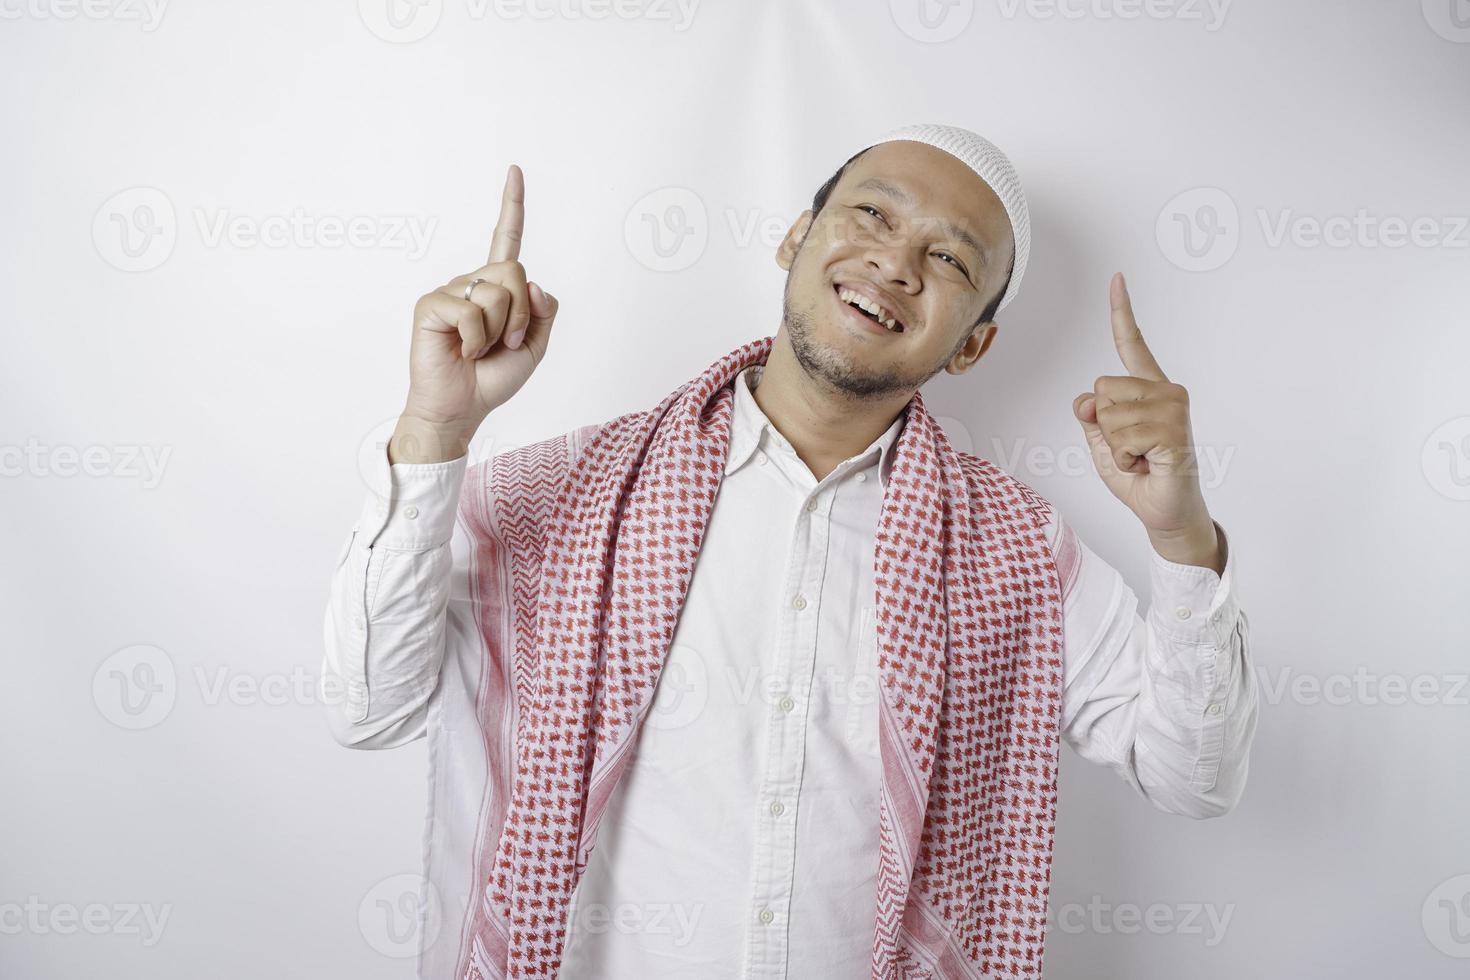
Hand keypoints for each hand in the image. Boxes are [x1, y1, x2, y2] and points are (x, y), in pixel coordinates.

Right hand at [392, 164, 559, 462]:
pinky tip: (464, 351)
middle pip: (516, 272)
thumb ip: (543, 313)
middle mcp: (473, 282)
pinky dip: (478, 340)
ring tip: (482, 350)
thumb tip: (535, 283)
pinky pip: (472, 311)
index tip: (515, 170)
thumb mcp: (535, 347)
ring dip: (501, 330)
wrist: (462, 408)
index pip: (507, 239)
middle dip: (521, 314)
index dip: (512, 206)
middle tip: (507, 343)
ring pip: (498, 292)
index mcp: (497, 288)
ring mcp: (451, 291)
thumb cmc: (492, 378)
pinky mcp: (431, 305)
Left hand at [1072, 273, 1219, 568]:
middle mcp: (1165, 390)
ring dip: (1116, 448)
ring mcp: (1173, 408)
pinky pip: (1122, 439)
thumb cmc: (1138, 474)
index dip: (1122, 311)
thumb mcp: (1102, 442)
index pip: (1131, 344)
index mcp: (1147, 388)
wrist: (1164, 511)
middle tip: (1133, 449)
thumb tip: (1086, 400)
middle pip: (1101, 389)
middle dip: (1105, 426)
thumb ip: (1092, 416)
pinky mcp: (1174, 431)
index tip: (1117, 278)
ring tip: (1142, 458)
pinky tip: (1148, 465)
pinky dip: (1125, 461)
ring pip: (1109, 416)